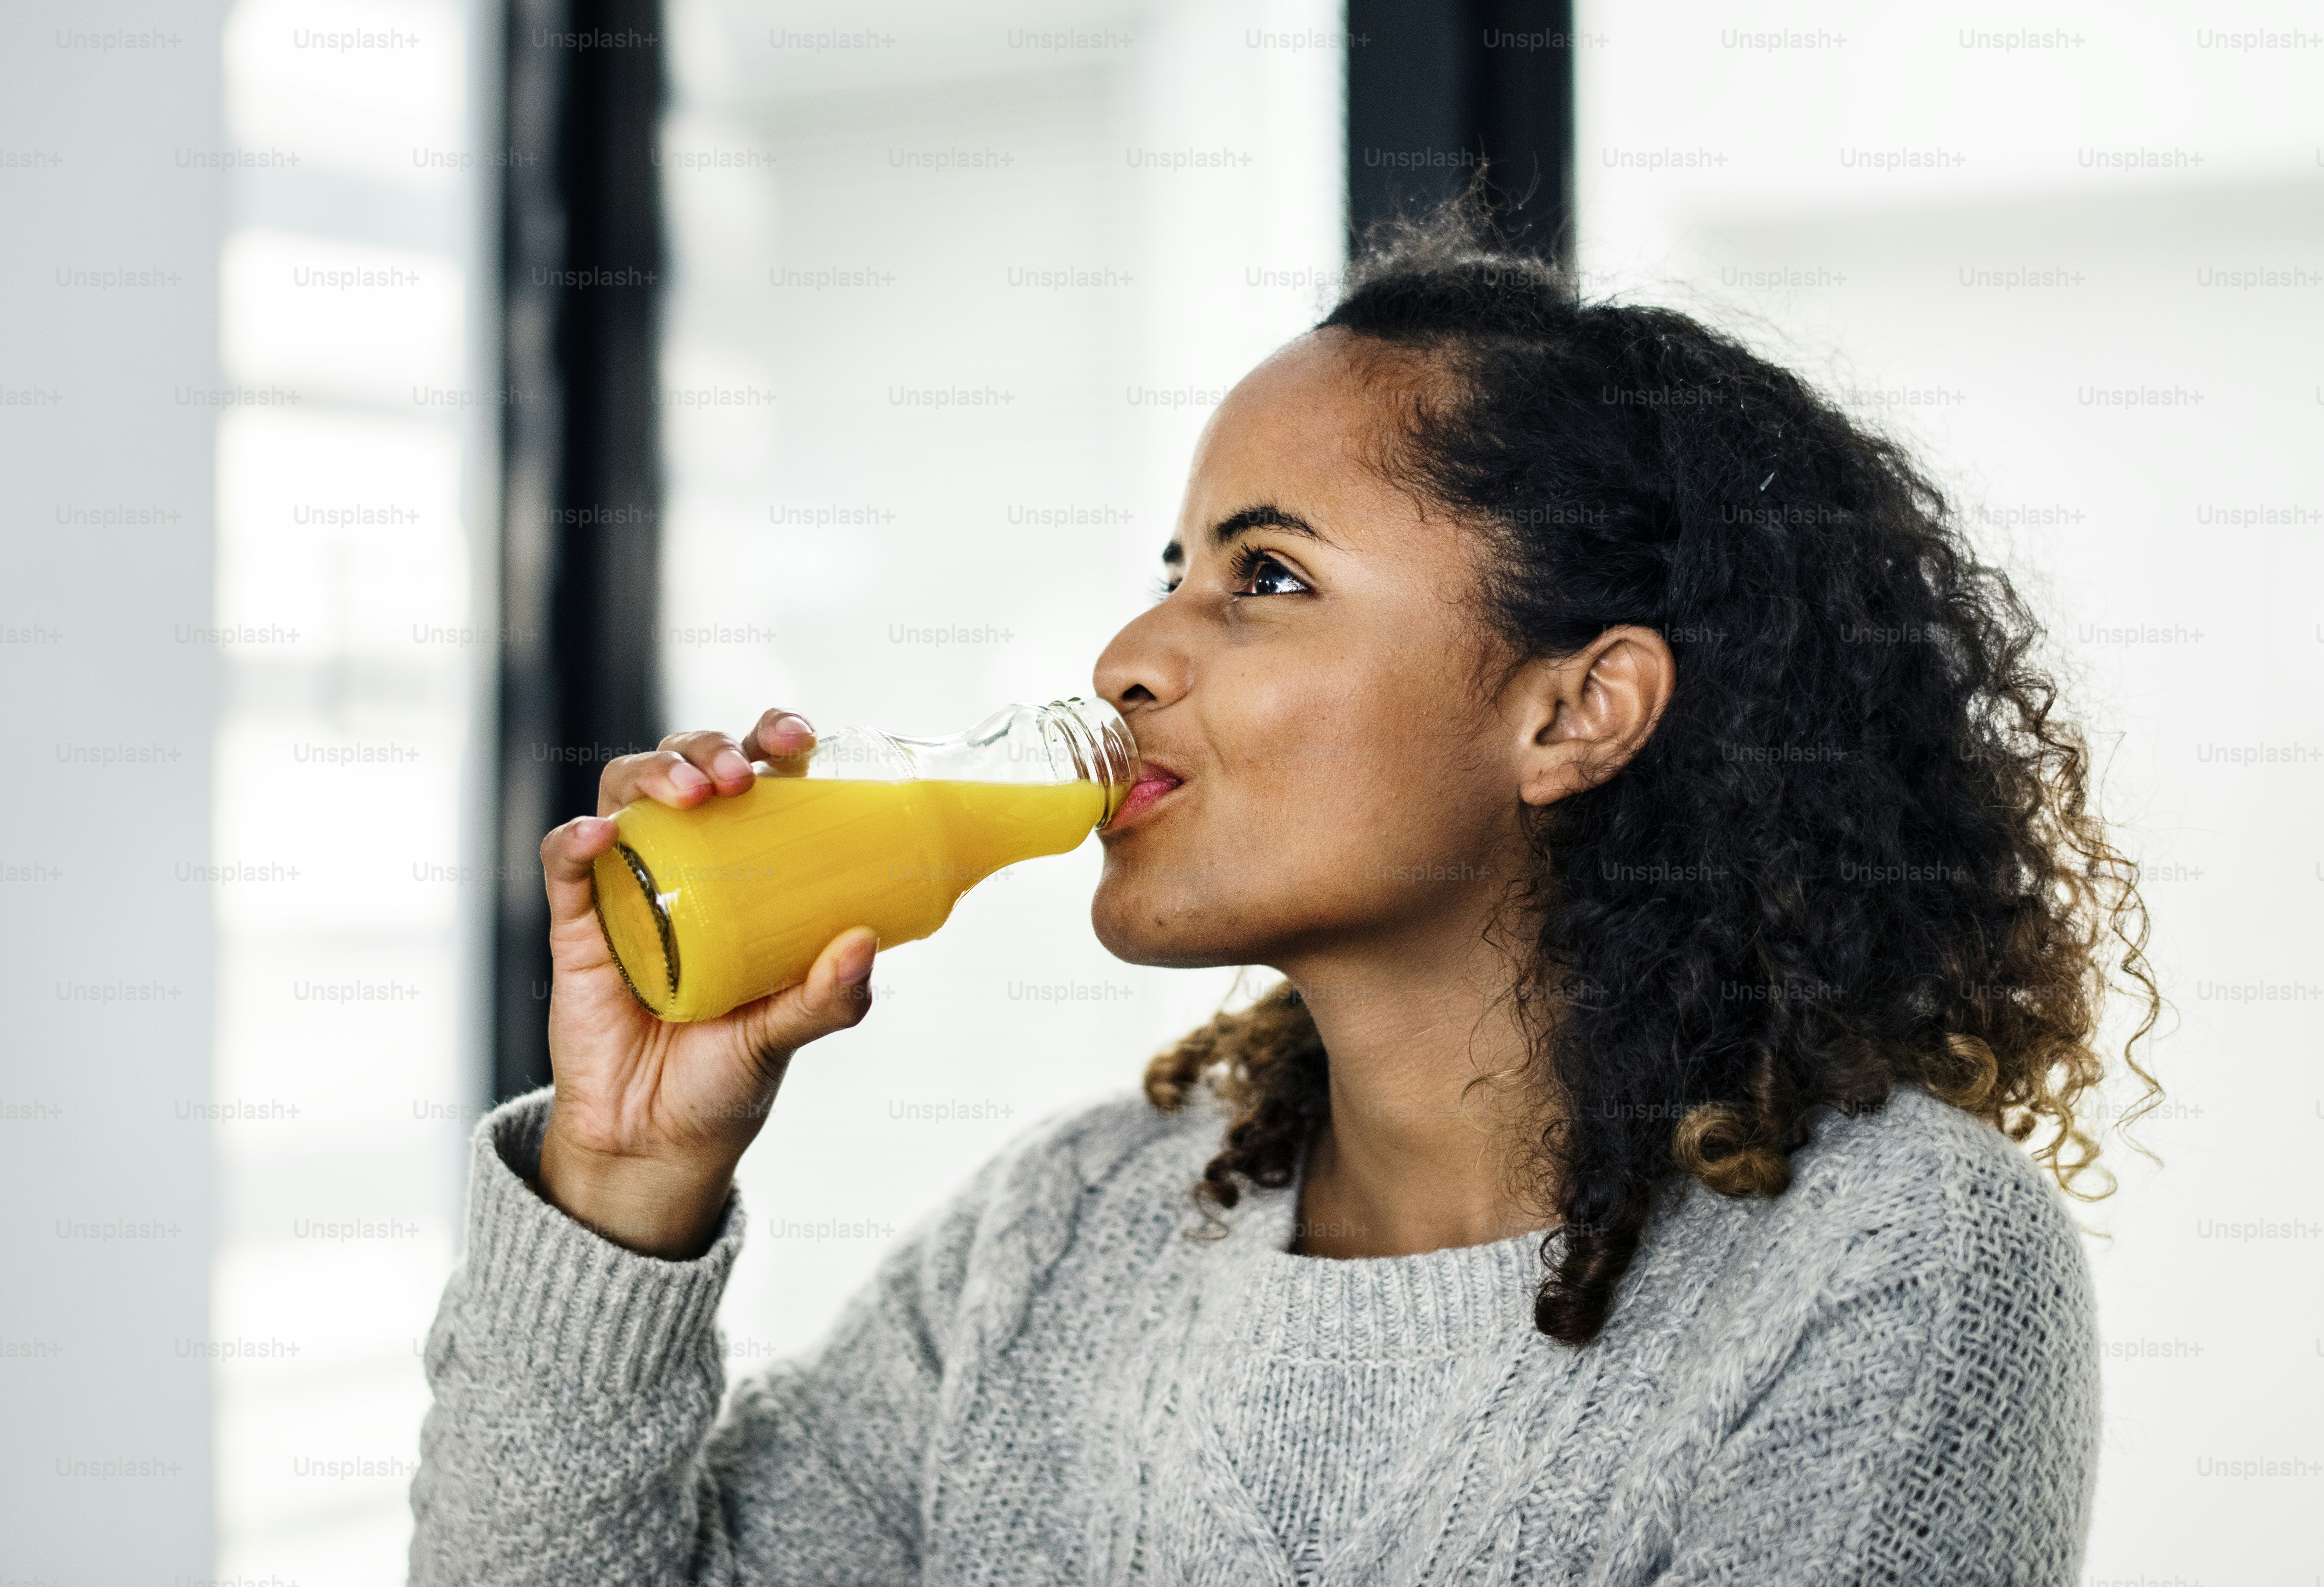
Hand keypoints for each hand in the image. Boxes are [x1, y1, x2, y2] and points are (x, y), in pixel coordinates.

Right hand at [530, 708, 876, 1257]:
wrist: (654, 1144)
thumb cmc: (724, 1079)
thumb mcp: (785, 1034)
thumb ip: (827, 998)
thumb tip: (862, 943)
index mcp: (746, 872)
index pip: (759, 779)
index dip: (771, 741)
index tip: (798, 740)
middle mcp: (685, 867)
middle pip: (685, 766)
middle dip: (708, 749)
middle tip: (739, 776)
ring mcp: (625, 889)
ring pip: (623, 794)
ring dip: (652, 774)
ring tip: (690, 794)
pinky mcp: (577, 927)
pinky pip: (564, 866)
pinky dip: (575, 841)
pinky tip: (599, 836)